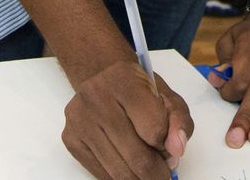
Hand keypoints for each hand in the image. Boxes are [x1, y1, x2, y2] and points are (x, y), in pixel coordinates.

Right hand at [61, 58, 191, 179]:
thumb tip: (176, 150)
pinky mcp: (70, 139)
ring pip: (119, 171)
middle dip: (157, 173)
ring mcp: (79, 119)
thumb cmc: (138, 91)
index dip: (167, 147)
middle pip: (137, 157)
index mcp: (123, 80)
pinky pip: (101, 174)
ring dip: (139, 178)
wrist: (102, 80)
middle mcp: (96, 97)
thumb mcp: (167, 97)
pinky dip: (119, 178)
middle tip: (163, 174)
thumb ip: (179, 121)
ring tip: (147, 171)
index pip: (154, 129)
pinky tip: (127, 166)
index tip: (168, 148)